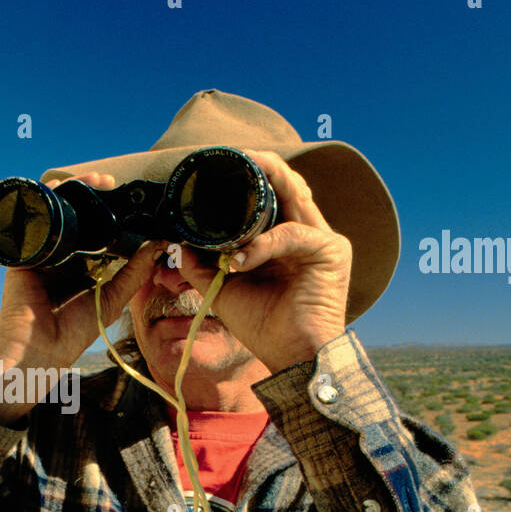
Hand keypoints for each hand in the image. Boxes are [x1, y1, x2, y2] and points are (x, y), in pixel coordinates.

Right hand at [0, 173, 164, 423]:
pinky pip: (35, 220)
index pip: (96, 233)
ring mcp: (43, 253)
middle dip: (91, 197)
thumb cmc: (73, 332)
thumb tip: (158, 245)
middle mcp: (62, 257)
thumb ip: (135, 273)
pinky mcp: (25, 252)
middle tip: (109, 183)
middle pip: (77, 218)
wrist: (39, 347)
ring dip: (72, 192)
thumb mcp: (113, 299)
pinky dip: (45, 202)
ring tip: (91, 182)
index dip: (109, 215)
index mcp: (82, 268)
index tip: (126, 199)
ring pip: (57, 214)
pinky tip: (59, 188)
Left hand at [175, 150, 351, 373]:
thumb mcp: (223, 290)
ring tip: (237, 180)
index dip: (249, 178)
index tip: (218, 168)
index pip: (271, 195)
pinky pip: (292, 234)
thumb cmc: (264, 326)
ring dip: (266, 181)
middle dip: (261, 164)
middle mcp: (306, 233)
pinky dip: (262, 245)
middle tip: (233, 155)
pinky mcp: (331, 252)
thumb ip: (203, 265)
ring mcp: (322, 239)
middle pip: (287, 184)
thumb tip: (178, 245)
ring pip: (295, 193)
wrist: (291, 357)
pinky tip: (240, 261)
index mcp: (284, 239)